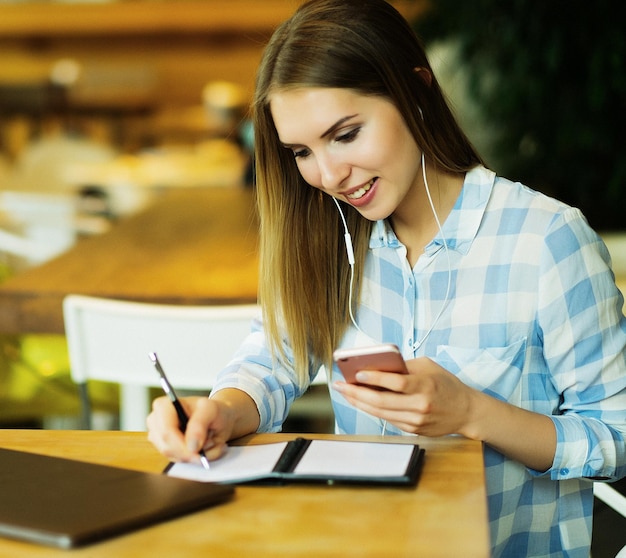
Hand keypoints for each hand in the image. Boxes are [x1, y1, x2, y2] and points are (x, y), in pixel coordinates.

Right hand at [146, 396, 232, 464]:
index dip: (181, 445)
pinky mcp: (164, 448)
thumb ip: (200, 424)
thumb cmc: (212, 410)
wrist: (216, 418)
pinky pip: (178, 460)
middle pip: (167, 447)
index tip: (198, 450)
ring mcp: (158, 436)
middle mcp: (156, 421)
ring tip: (207, 440)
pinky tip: (201, 446)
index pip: (166, 431)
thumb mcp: (210, 410)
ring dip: (193, 454)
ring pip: (173, 456)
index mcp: (163, 406)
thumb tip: (191, 445)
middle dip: (189, 452)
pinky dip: (193, 457)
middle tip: (208, 447)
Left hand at [333, 357, 475, 436]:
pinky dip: (372, 410)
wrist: (466, 411)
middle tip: (341, 385)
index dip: (375, 379)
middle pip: (382, 401)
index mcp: (425, 386)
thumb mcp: (428, 367)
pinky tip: (361, 402)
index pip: (396, 383)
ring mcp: (416, 421)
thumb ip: (404, 366)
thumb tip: (376, 366)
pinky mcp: (414, 430)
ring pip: (381, 413)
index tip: (357, 373)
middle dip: (357, 393)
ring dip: (359, 403)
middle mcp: (420, 405)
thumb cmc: (446, 384)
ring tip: (345, 392)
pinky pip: (387, 419)